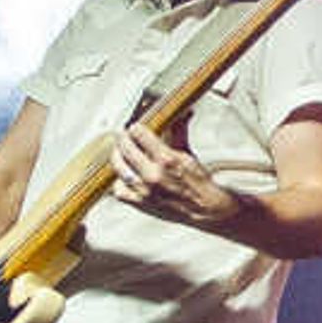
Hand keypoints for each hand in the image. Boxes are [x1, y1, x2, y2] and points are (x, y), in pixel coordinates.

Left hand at [110, 121, 229, 228]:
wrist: (203, 208)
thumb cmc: (198, 182)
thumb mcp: (188, 153)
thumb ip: (178, 132)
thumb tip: (181, 114)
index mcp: (167, 159)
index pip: (139, 133)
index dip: (135, 128)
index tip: (135, 128)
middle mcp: (153, 174)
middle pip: (125, 148)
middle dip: (123, 139)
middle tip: (125, 137)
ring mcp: (144, 190)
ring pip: (118, 166)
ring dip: (118, 156)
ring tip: (121, 153)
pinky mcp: (140, 203)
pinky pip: (118, 189)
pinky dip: (118, 181)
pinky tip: (124, 176)